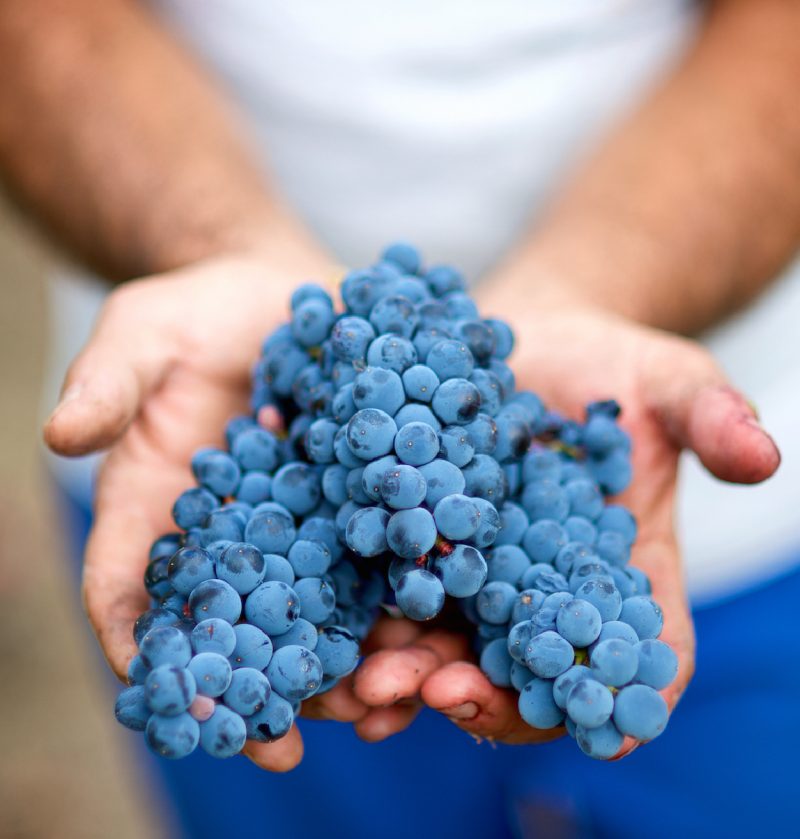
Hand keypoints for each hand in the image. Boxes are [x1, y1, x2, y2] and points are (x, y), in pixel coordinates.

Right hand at [44, 250, 371, 770]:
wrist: (279, 292)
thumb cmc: (197, 313)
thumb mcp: (144, 333)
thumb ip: (109, 383)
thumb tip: (62, 437)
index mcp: (156, 509)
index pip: (131, 596)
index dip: (147, 656)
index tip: (180, 710)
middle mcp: (228, 537)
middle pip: (235, 631)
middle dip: (262, 690)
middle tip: (293, 745)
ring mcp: (298, 528)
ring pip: (315, 617)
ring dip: (343, 669)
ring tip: (383, 704)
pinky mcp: (357, 507)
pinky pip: (378, 569)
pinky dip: (398, 608)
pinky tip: (430, 634)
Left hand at [352, 291, 780, 755]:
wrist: (532, 341)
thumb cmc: (611, 368)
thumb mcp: (668, 383)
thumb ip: (711, 418)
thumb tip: (764, 456)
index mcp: (626, 572)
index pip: (639, 656)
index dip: (615, 694)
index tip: (580, 714)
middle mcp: (551, 592)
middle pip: (529, 673)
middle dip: (483, 697)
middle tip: (436, 696)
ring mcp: (483, 577)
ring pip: (452, 650)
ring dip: (411, 675)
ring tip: (370, 682)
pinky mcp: (424, 547)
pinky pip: (397, 601)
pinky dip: (372, 625)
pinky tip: (340, 633)